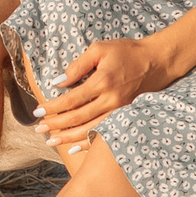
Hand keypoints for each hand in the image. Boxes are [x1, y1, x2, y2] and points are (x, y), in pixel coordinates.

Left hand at [38, 37, 175, 151]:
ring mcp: (120, 111)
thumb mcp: (99, 49)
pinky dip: (88, 143)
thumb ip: (78, 66)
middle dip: (55, 125)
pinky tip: (74, 147)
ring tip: (51, 141)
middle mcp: (111, 99)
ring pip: (90, 130)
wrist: (158, 61)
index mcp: (103, 81)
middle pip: (78, 118)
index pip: (71, 99)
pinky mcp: (126, 116)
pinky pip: (104, 133)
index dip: (52, 107)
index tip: (37, 112)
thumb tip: (58, 82)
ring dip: (68, 137)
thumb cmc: (127, 52)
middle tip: (38, 129)